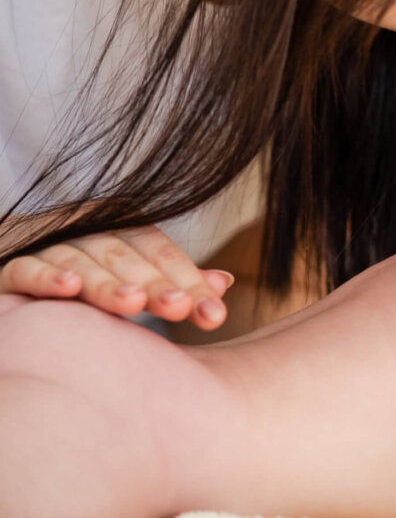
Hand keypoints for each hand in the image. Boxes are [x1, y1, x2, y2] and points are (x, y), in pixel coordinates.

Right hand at [0, 225, 233, 328]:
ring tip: (133, 304)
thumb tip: (224, 283)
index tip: (214, 314)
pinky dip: (46, 276)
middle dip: (157, 285)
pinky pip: (27, 268)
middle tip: (181, 309)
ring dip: (107, 282)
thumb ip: (173, 281)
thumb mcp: (131, 278)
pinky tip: (67, 290)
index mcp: (122, 231)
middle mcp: (89, 232)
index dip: (189, 281)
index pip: (161, 252)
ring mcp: (49, 246)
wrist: (11, 271)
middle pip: (127, 257)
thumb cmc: (86, 280)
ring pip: (82, 262)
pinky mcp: (10, 265)